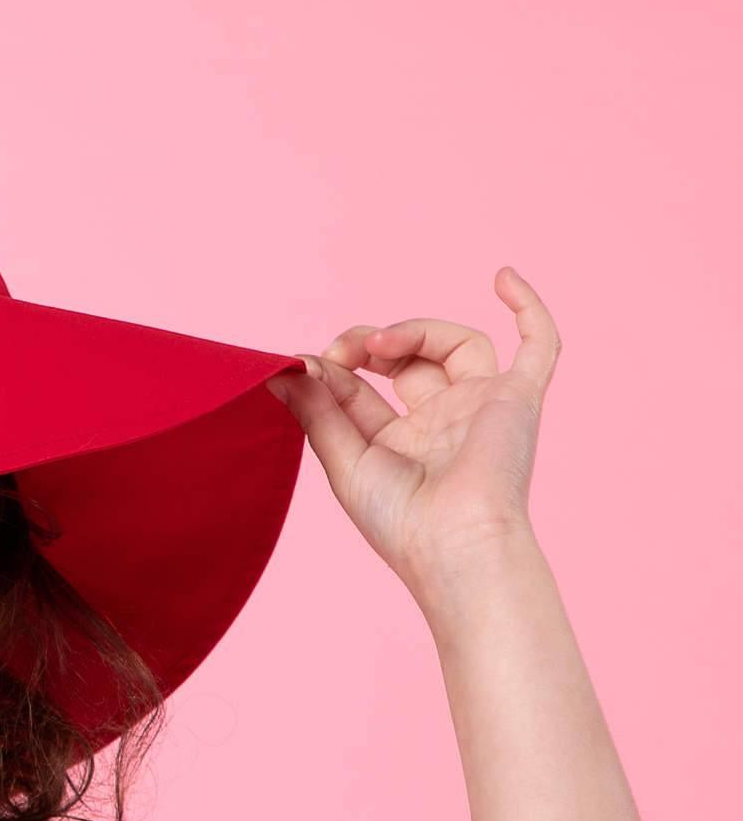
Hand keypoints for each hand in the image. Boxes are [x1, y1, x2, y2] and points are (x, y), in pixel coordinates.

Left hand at [264, 265, 558, 599]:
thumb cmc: (400, 520)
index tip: (306, 364)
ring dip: (416, 329)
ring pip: (457, 343)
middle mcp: (444, 419)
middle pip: (409, 358)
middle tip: (346, 349)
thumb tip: (279, 368)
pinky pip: (539, 345)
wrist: (454, 545)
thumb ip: (317, 410)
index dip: (334, 367)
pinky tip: (502, 276)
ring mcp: (483, 405)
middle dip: (371, 342)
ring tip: (381, 343)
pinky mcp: (519, 398)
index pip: (362, 386)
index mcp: (400, 440)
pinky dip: (528, 307)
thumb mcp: (344, 459)